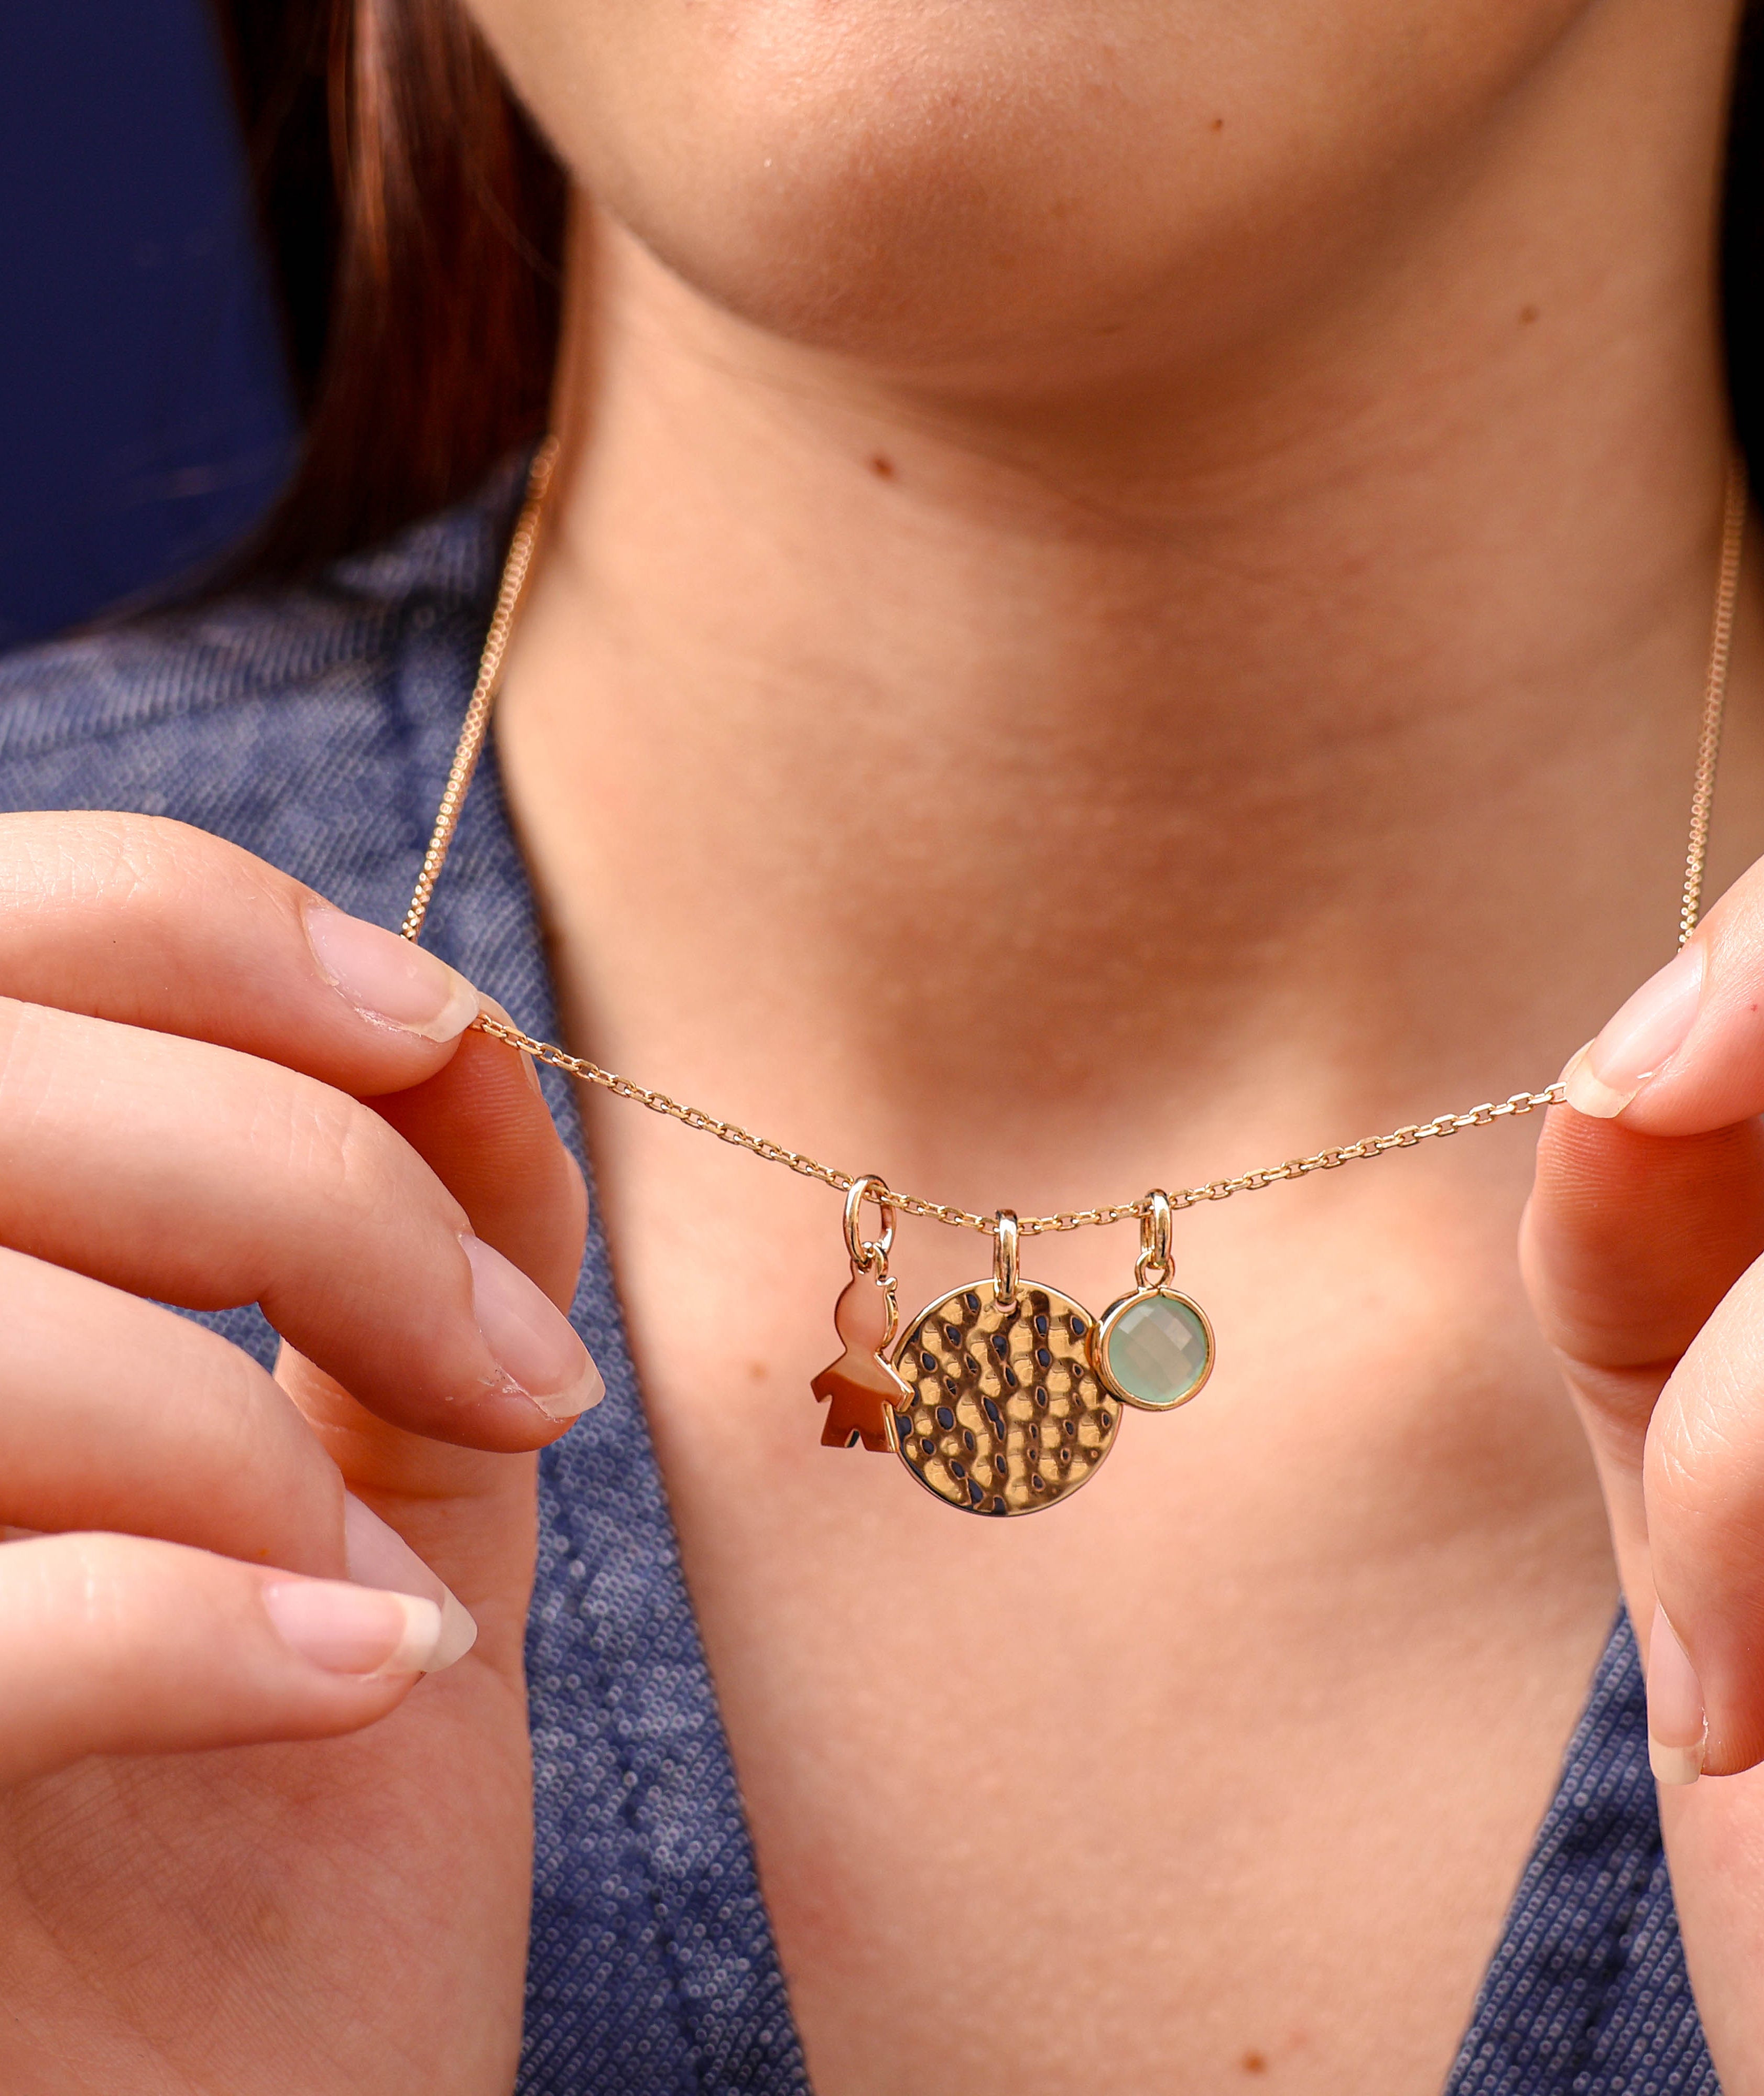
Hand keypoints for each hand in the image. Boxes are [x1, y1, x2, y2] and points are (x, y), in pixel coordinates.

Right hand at [0, 813, 592, 2092]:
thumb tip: (467, 1036)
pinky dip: (201, 1621)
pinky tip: (371, 1678)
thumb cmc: (302, 1855)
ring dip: (241, 1429)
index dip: (206, 931)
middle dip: (301, 1180)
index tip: (440, 1039)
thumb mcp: (389, 1491)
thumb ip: (419, 1258)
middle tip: (506, 1371)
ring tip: (398, 1587)